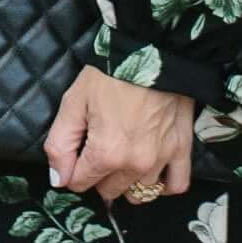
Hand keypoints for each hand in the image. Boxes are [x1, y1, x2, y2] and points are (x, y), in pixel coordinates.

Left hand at [46, 67, 194, 204]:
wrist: (154, 50)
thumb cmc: (111, 73)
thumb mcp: (74, 102)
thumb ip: (60, 145)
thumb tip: (59, 179)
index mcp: (106, 153)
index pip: (80, 184)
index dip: (73, 168)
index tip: (78, 148)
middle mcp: (135, 164)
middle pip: (108, 191)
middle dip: (99, 175)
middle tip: (100, 144)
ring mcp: (162, 159)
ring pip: (138, 193)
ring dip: (128, 181)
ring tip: (124, 155)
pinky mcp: (182, 149)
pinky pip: (175, 185)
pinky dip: (162, 184)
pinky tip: (151, 171)